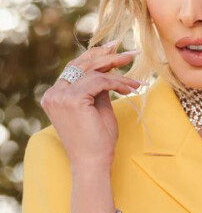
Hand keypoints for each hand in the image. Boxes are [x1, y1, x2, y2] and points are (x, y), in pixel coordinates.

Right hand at [40, 41, 145, 173]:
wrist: (94, 162)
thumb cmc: (98, 140)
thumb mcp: (97, 107)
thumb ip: (97, 88)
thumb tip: (107, 69)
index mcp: (55, 95)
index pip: (76, 69)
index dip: (95, 57)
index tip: (114, 49)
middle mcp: (53, 94)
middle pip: (83, 65)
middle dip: (108, 57)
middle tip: (130, 53)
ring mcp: (60, 96)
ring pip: (95, 73)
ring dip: (120, 75)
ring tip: (137, 81)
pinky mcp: (73, 99)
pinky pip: (101, 82)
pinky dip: (119, 83)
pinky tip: (132, 88)